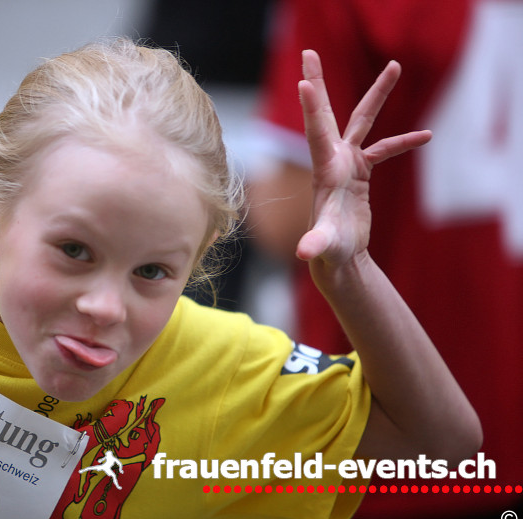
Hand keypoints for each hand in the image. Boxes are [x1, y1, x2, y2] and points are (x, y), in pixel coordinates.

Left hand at [295, 50, 430, 264]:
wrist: (337, 256)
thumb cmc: (329, 251)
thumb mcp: (325, 246)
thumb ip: (316, 244)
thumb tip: (304, 253)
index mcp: (324, 170)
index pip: (316, 133)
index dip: (312, 108)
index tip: (303, 80)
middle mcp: (332, 160)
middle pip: (326, 113)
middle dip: (318, 81)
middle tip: (309, 51)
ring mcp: (346, 163)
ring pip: (361, 120)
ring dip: (377, 94)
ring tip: (394, 65)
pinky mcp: (360, 172)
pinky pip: (384, 149)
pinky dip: (403, 142)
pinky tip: (426, 136)